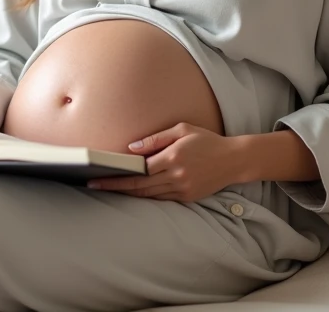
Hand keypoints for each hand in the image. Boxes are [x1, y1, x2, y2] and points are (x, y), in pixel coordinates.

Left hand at [85, 123, 234, 202]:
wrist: (233, 160)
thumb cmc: (206, 140)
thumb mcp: (182, 130)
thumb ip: (155, 139)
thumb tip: (131, 149)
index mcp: (173, 157)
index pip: (138, 170)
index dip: (118, 175)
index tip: (99, 176)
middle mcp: (176, 175)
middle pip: (139, 186)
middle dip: (116, 187)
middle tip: (95, 186)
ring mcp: (182, 189)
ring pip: (149, 195)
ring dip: (128, 193)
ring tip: (109, 189)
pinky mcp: (187, 197)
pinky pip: (162, 198)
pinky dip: (146, 196)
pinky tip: (134, 192)